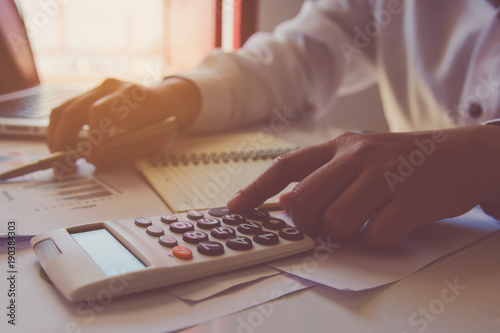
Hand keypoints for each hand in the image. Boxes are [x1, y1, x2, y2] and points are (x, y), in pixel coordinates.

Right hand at [47, 77, 200, 166]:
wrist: (166, 102)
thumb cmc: (159, 124)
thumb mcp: (149, 142)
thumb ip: (122, 151)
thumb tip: (92, 160)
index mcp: (132, 98)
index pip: (101, 113)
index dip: (92, 137)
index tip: (89, 158)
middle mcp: (113, 88)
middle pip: (77, 109)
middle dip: (64, 137)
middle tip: (61, 160)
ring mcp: (100, 88)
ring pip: (66, 107)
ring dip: (57, 133)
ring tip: (57, 154)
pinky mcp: (91, 93)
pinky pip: (68, 108)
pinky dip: (61, 127)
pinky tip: (62, 144)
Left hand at [227, 126, 499, 246]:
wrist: (460, 155)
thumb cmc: (402, 162)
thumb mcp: (359, 158)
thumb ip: (323, 177)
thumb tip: (288, 204)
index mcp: (340, 146)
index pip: (286, 167)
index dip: (255, 189)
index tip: (235, 209)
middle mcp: (357, 156)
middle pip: (305, 202)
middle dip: (310, 225)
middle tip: (327, 226)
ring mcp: (384, 176)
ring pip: (338, 222)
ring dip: (348, 234)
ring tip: (367, 220)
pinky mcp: (410, 198)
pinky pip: (376, 236)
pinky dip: (378, 239)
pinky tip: (391, 222)